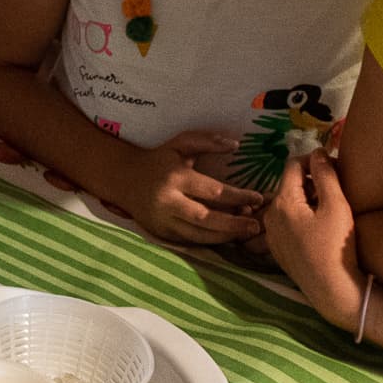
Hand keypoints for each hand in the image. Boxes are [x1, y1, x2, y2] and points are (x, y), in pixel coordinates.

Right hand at [109, 130, 263, 247]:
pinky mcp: (162, 234)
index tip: (258, 198)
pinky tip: (227, 237)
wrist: (125, 179)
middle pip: (206, 219)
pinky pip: (190, 241)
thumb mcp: (180, 144)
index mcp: (175, 179)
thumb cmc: (159, 160)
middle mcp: (168, 202)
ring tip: (246, 233)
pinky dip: (211, 241)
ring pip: (198, 235)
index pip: (212, 191)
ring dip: (225, 237)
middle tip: (256, 226)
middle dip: (233, 224)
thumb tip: (235, 144)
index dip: (237, 196)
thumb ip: (207, 141)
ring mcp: (163, 221)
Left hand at [260, 151, 364, 330]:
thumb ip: (326, 176)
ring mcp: (272, 234)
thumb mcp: (336, 206)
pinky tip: (319, 227)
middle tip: (336, 188)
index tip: (333, 168)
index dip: (314, 161)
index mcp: (282, 202)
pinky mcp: (278, 249)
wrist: (331, 289)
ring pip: (288, 204)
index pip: (292, 165)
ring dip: (307, 199)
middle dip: (311, 181)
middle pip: (289, 185)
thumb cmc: (336, 246)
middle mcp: (270, 215)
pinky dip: (301, 217)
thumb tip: (318, 152)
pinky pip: (286, 222)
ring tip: (329, 208)